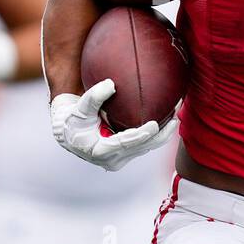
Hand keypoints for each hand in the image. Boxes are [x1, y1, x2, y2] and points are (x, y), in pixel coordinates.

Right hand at [51, 78, 177, 170]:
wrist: (67, 132)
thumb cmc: (72, 118)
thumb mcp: (79, 107)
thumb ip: (94, 97)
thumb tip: (111, 84)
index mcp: (100, 151)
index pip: (125, 144)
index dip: (140, 135)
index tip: (154, 125)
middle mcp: (112, 160)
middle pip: (142, 148)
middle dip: (161, 135)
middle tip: (175, 119)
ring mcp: (120, 159)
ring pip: (147, 148)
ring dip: (162, 135)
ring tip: (176, 118)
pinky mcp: (126, 156)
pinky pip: (145, 146)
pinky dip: (156, 135)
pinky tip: (168, 120)